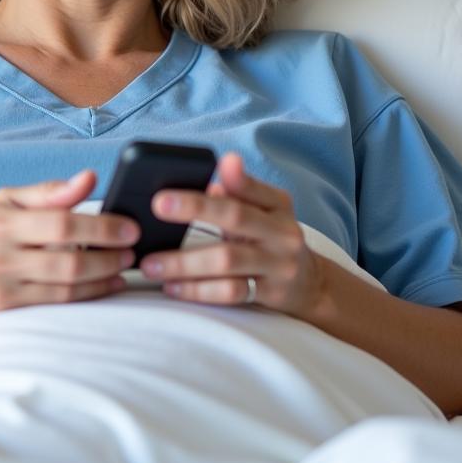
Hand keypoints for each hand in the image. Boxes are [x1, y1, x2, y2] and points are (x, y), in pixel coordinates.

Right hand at [0, 170, 138, 326]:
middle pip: (68, 256)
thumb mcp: (5, 203)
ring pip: (67, 283)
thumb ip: (48, 192)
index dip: (101, 226)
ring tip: (125, 265)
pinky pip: (58, 302)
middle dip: (109, 253)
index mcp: (1, 219)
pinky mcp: (4, 310)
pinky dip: (89, 294)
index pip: (61, 221)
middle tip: (133, 248)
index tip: (129, 226)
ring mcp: (1, 285)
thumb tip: (90, 178)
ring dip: (104, 276)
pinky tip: (108, 285)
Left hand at [139, 152, 323, 315]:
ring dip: (184, 262)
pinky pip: (229, 292)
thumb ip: (238, 194)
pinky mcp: (270, 294)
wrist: (310, 285)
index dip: (234, 177)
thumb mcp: (264, 212)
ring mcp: (278, 265)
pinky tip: (172, 287)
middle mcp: (282, 232)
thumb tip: (211, 182)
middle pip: (236, 217)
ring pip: (227, 260)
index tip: (209, 168)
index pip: (252, 187)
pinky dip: (197, 290)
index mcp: (277, 205)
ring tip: (151, 264)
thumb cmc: (272, 240)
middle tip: (158, 204)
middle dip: (196, 209)